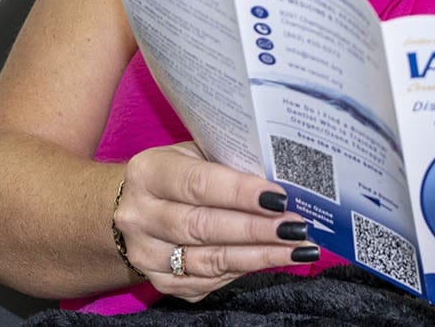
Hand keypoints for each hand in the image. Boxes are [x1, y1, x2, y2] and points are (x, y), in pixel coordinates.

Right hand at [113, 141, 317, 299]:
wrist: (138, 206)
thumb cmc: (181, 172)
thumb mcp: (198, 153)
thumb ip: (231, 162)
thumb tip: (283, 178)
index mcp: (149, 173)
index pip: (198, 184)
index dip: (241, 192)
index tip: (279, 198)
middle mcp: (139, 216)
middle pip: (203, 226)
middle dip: (257, 229)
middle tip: (297, 227)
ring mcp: (145, 253)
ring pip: (208, 260)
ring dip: (259, 256)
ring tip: (296, 248)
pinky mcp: (158, 281)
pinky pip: (206, 281)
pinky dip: (243, 271)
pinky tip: (273, 261)